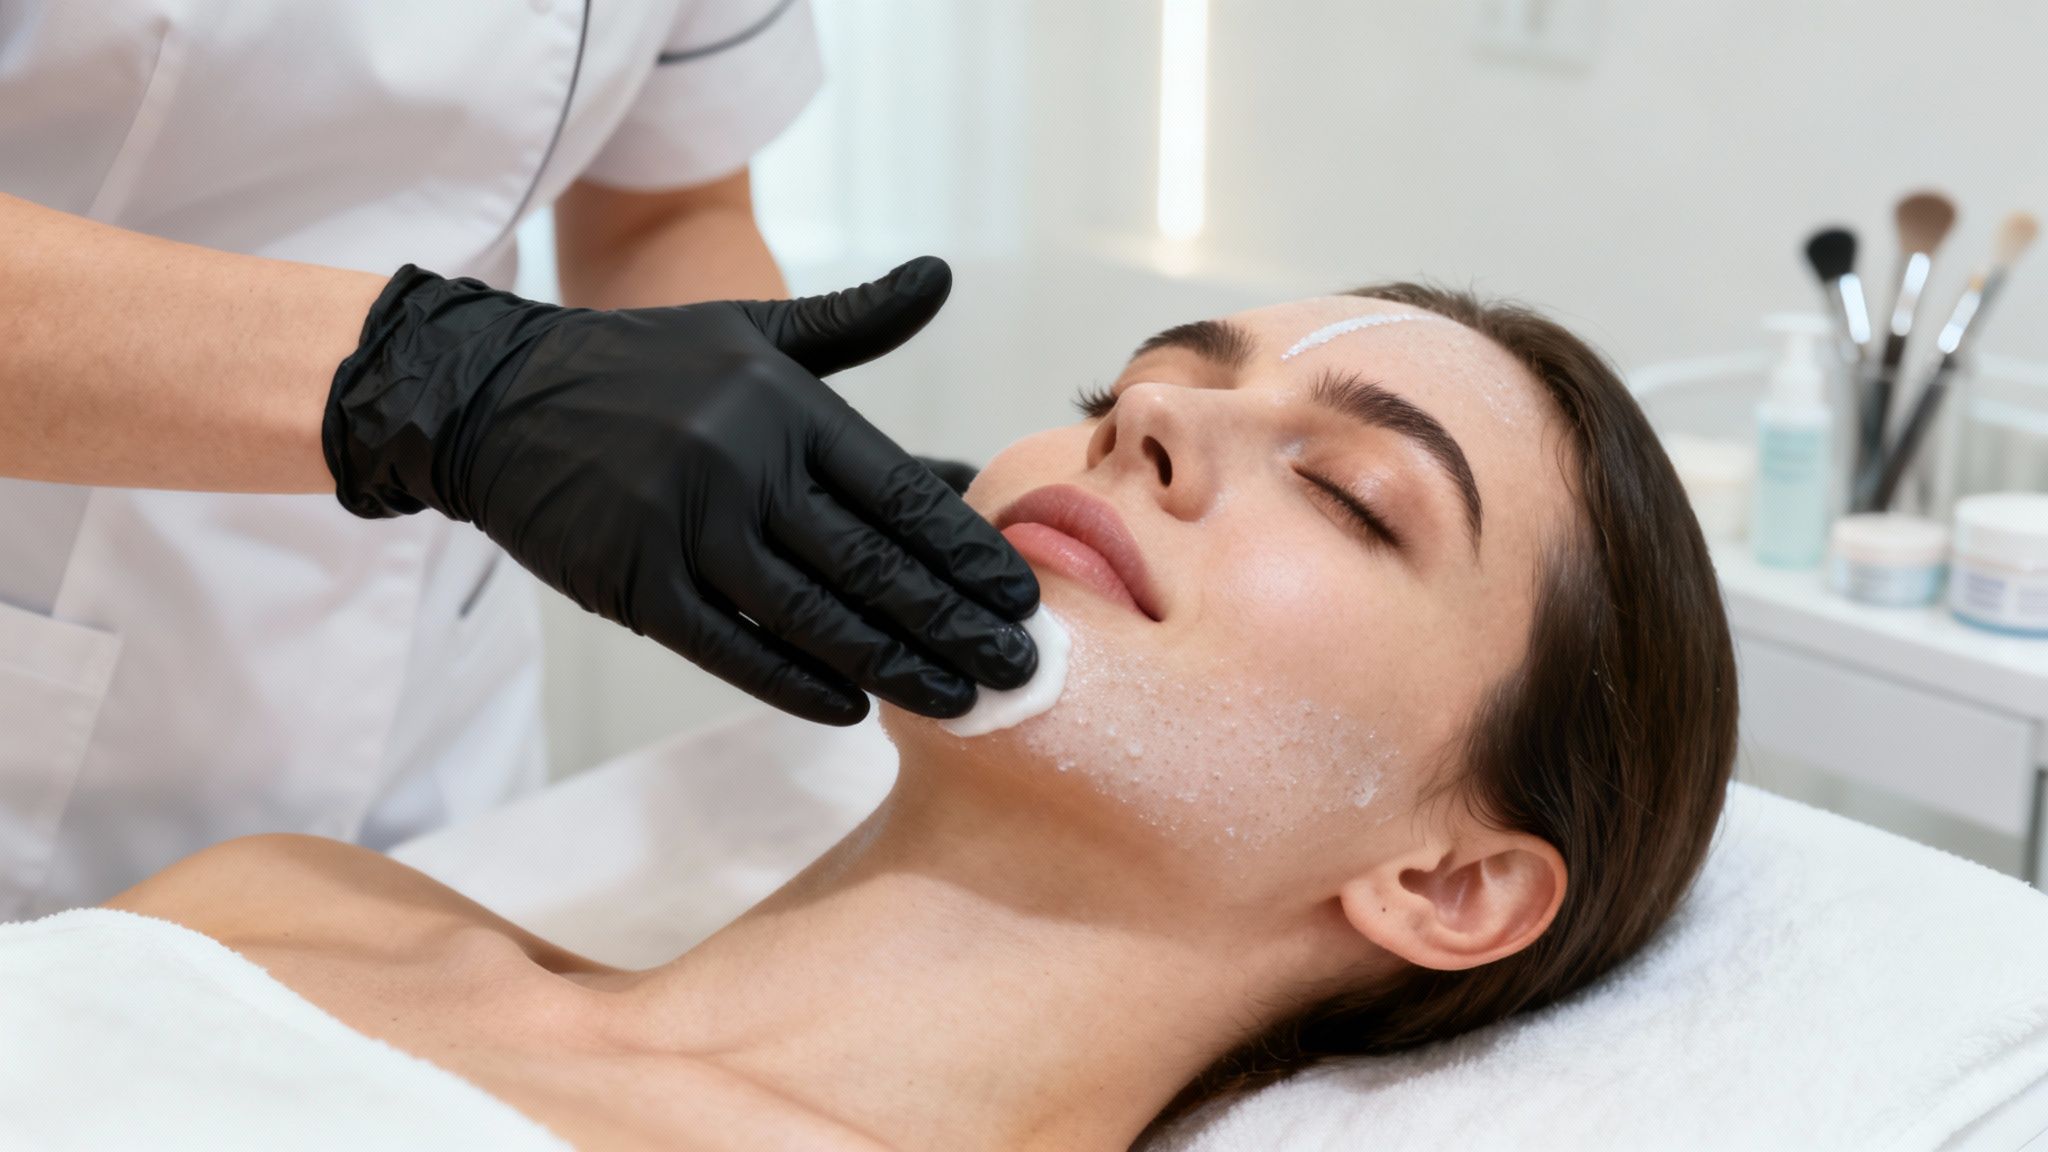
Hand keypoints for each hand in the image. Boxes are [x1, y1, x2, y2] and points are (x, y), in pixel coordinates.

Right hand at [323, 258, 1038, 724]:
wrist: (494, 398)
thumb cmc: (645, 367)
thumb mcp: (751, 330)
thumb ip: (853, 319)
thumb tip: (939, 276)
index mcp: (785, 406)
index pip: (901, 494)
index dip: (969, 554)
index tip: (1023, 598)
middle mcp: (744, 466)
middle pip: (874, 566)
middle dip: (958, 625)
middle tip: (1023, 670)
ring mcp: (686, 530)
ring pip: (815, 618)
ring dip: (898, 668)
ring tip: (964, 702)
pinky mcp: (635, 584)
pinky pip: (732, 650)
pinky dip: (797, 684)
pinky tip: (854, 706)